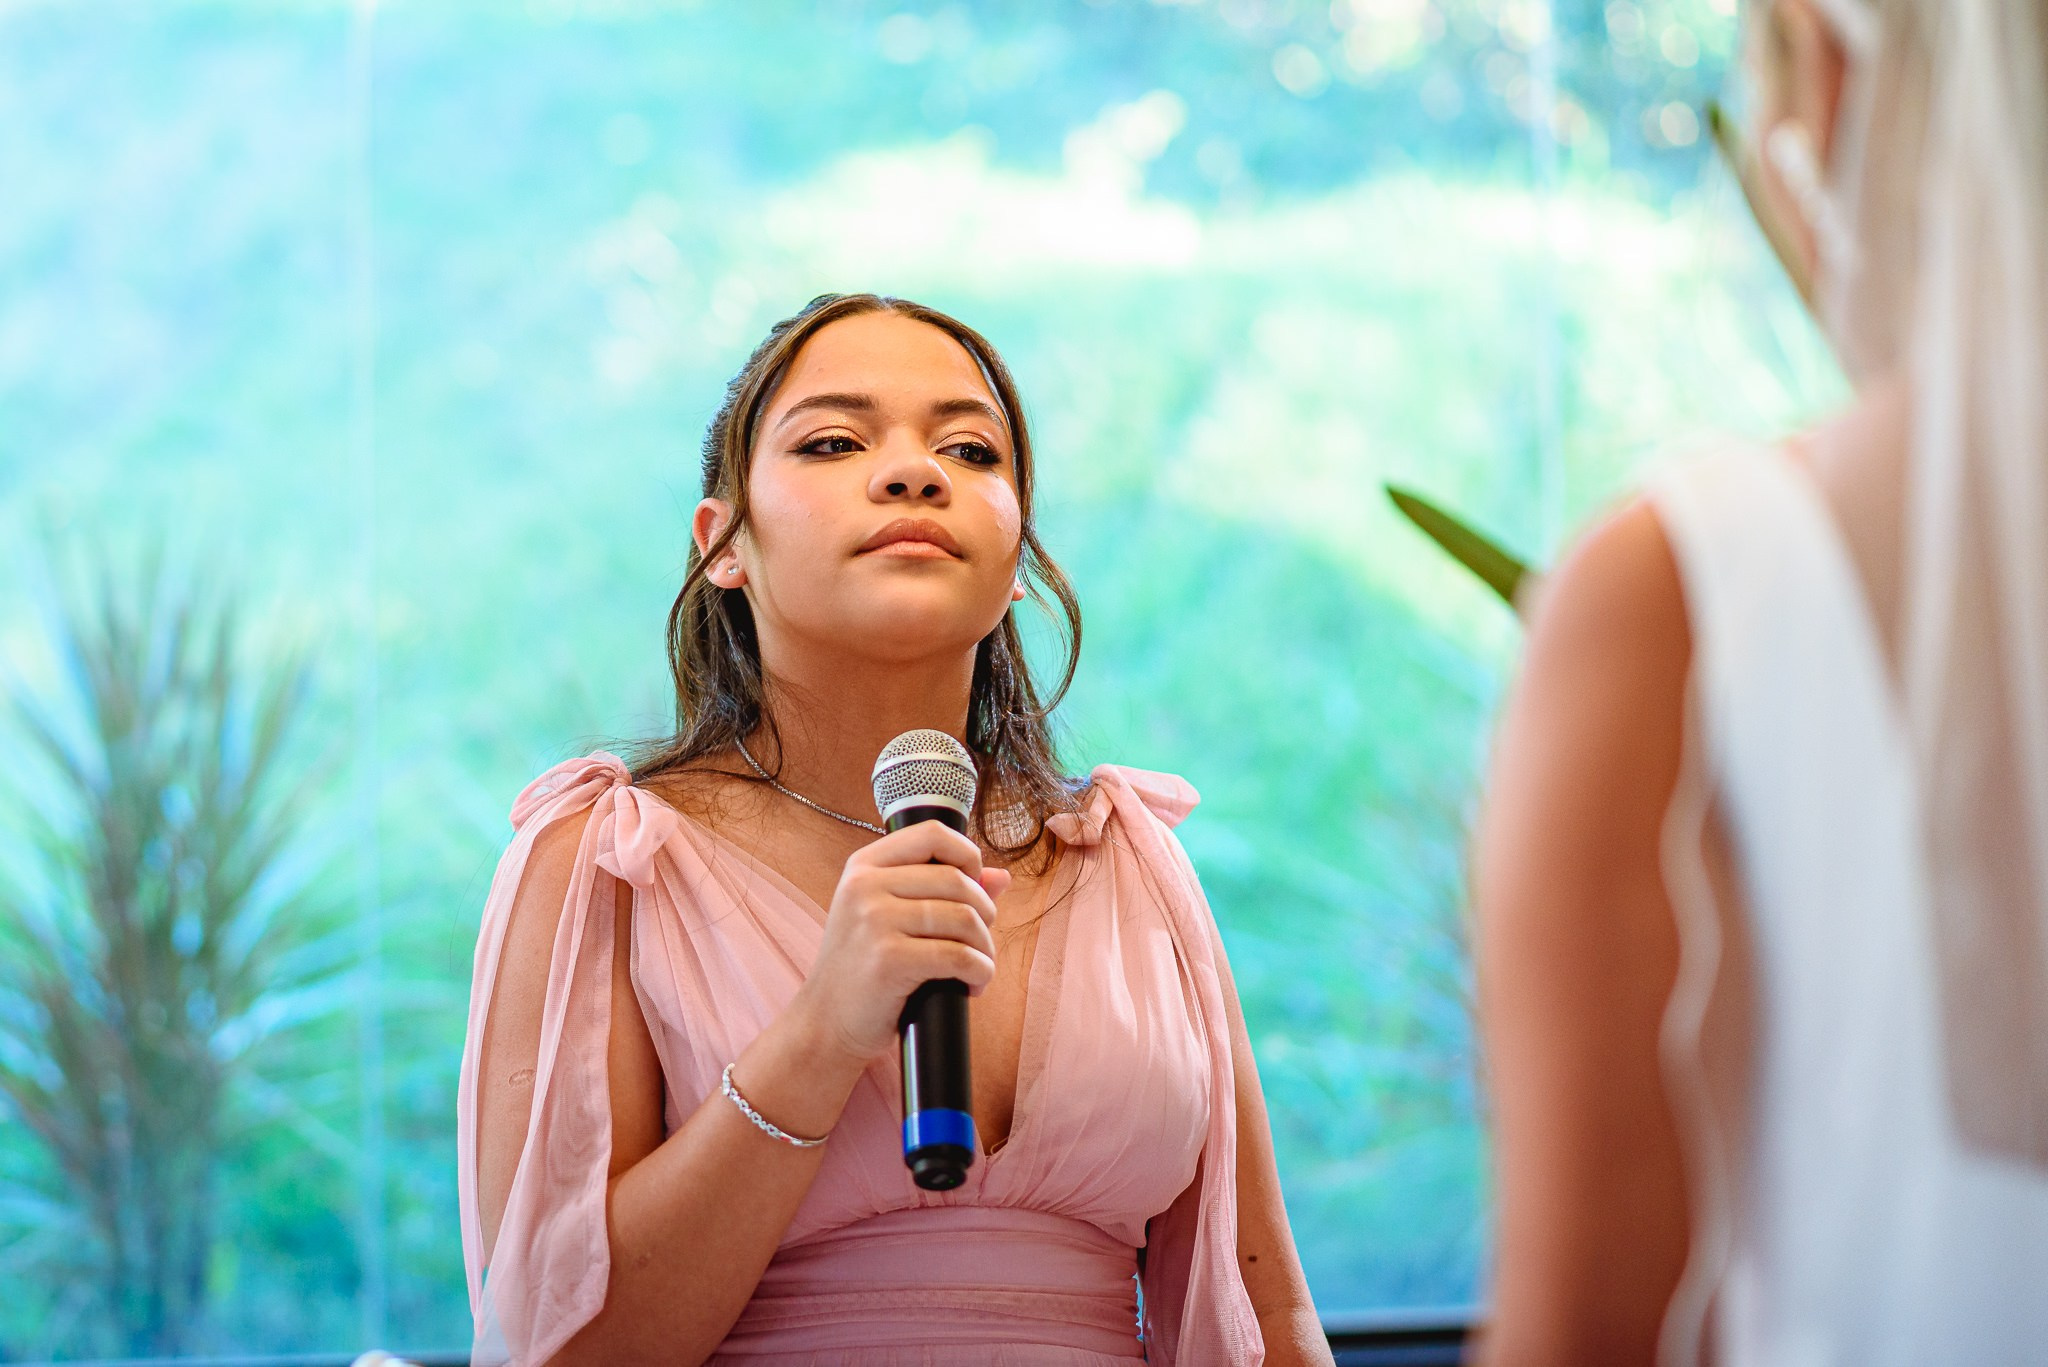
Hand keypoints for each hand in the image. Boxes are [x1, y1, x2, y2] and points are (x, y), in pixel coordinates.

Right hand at [792, 820, 1012, 1067]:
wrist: (826, 1022)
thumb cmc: (864, 968)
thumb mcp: (890, 917)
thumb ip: (940, 890)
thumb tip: (1001, 876)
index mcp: (864, 866)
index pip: (933, 834)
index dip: (967, 856)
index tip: (974, 889)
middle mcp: (864, 885)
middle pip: (956, 879)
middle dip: (984, 912)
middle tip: (980, 942)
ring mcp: (873, 920)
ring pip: (963, 917)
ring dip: (984, 947)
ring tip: (978, 967)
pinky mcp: (888, 959)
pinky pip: (958, 956)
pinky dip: (979, 972)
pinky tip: (973, 985)